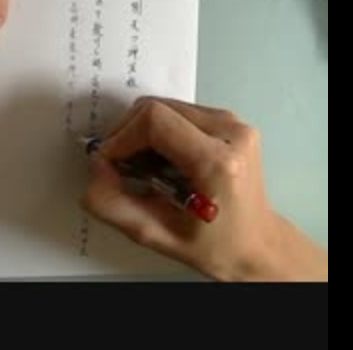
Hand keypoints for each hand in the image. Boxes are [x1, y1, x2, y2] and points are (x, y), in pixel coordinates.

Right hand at [81, 96, 327, 280]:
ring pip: (165, 107)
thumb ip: (113, 205)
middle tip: (120, 167)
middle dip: (127, 134)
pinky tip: (161, 161)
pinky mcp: (230, 122)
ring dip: (142, 133)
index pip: (154, 120)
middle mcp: (231, 133)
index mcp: (218, 162)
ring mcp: (234, 123)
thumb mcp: (155, 235)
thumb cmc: (214, 246)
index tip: (109, 163)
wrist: (257, 244)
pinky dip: (158, 132)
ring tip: (143, 167)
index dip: (121, 137)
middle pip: (157, 107)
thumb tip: (96, 169)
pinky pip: (179, 112)